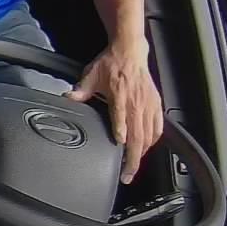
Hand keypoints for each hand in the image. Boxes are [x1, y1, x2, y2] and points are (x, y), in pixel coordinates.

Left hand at [66, 37, 162, 183]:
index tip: (119, 148)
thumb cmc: (111, 63)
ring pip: (149, 134)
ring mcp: (148, 104)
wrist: (130, 51)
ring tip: (134, 166)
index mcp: (120, 96)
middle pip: (138, 135)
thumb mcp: (91, 75)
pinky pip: (158, 126)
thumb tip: (68, 97)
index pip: (122, 118)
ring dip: (142, 152)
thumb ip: (80, 90)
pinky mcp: (155, 103)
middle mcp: (136, 102)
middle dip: (133, 158)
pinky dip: (153, 139)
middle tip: (127, 175)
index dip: (122, 133)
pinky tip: (147, 148)